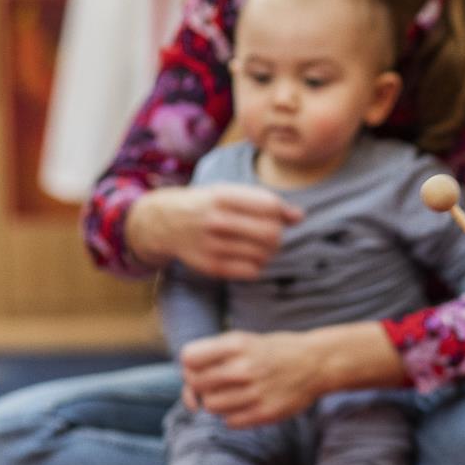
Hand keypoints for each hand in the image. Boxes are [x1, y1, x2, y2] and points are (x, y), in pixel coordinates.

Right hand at [129, 184, 303, 278]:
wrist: (165, 222)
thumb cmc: (207, 205)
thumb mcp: (230, 193)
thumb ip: (265, 202)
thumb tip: (300, 217)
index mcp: (223, 196)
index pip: (270, 205)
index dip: (280, 212)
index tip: (276, 215)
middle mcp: (216, 220)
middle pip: (271, 233)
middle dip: (278, 234)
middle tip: (272, 234)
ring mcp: (212, 245)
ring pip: (264, 254)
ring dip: (269, 252)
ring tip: (260, 245)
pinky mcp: (211, 267)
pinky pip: (252, 271)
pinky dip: (258, 265)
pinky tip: (249, 257)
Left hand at [179, 330, 317, 427]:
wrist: (316, 363)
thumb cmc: (271, 352)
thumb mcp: (243, 341)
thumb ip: (211, 358)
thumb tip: (188, 396)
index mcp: (237, 344)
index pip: (189, 357)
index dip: (190, 364)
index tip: (202, 367)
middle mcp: (244, 368)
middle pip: (196, 383)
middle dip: (200, 385)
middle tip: (218, 382)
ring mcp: (255, 392)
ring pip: (211, 405)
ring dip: (217, 401)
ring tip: (234, 393)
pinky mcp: (265, 413)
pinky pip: (229, 422)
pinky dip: (233, 415)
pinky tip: (247, 403)